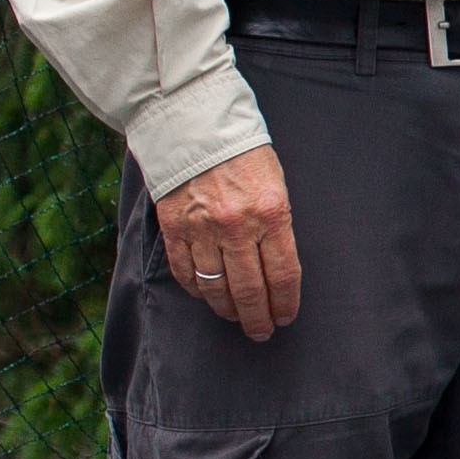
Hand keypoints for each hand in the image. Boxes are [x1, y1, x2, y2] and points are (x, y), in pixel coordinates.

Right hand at [154, 146, 301, 341]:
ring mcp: (202, 229)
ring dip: (228, 309)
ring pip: (216, 287)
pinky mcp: (173, 228)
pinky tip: (207, 297)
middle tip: (262, 331)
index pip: (283, 274)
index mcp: (271, 213)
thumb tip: (275, 268)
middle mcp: (237, 226)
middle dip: (257, 317)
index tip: (285, 317)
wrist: (196, 126)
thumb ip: (275, 225)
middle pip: (249, 289)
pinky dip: (197, 290)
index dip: (285, 302)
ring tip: (237, 318)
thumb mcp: (275, 184)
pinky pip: (186, 272)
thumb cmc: (244, 154)